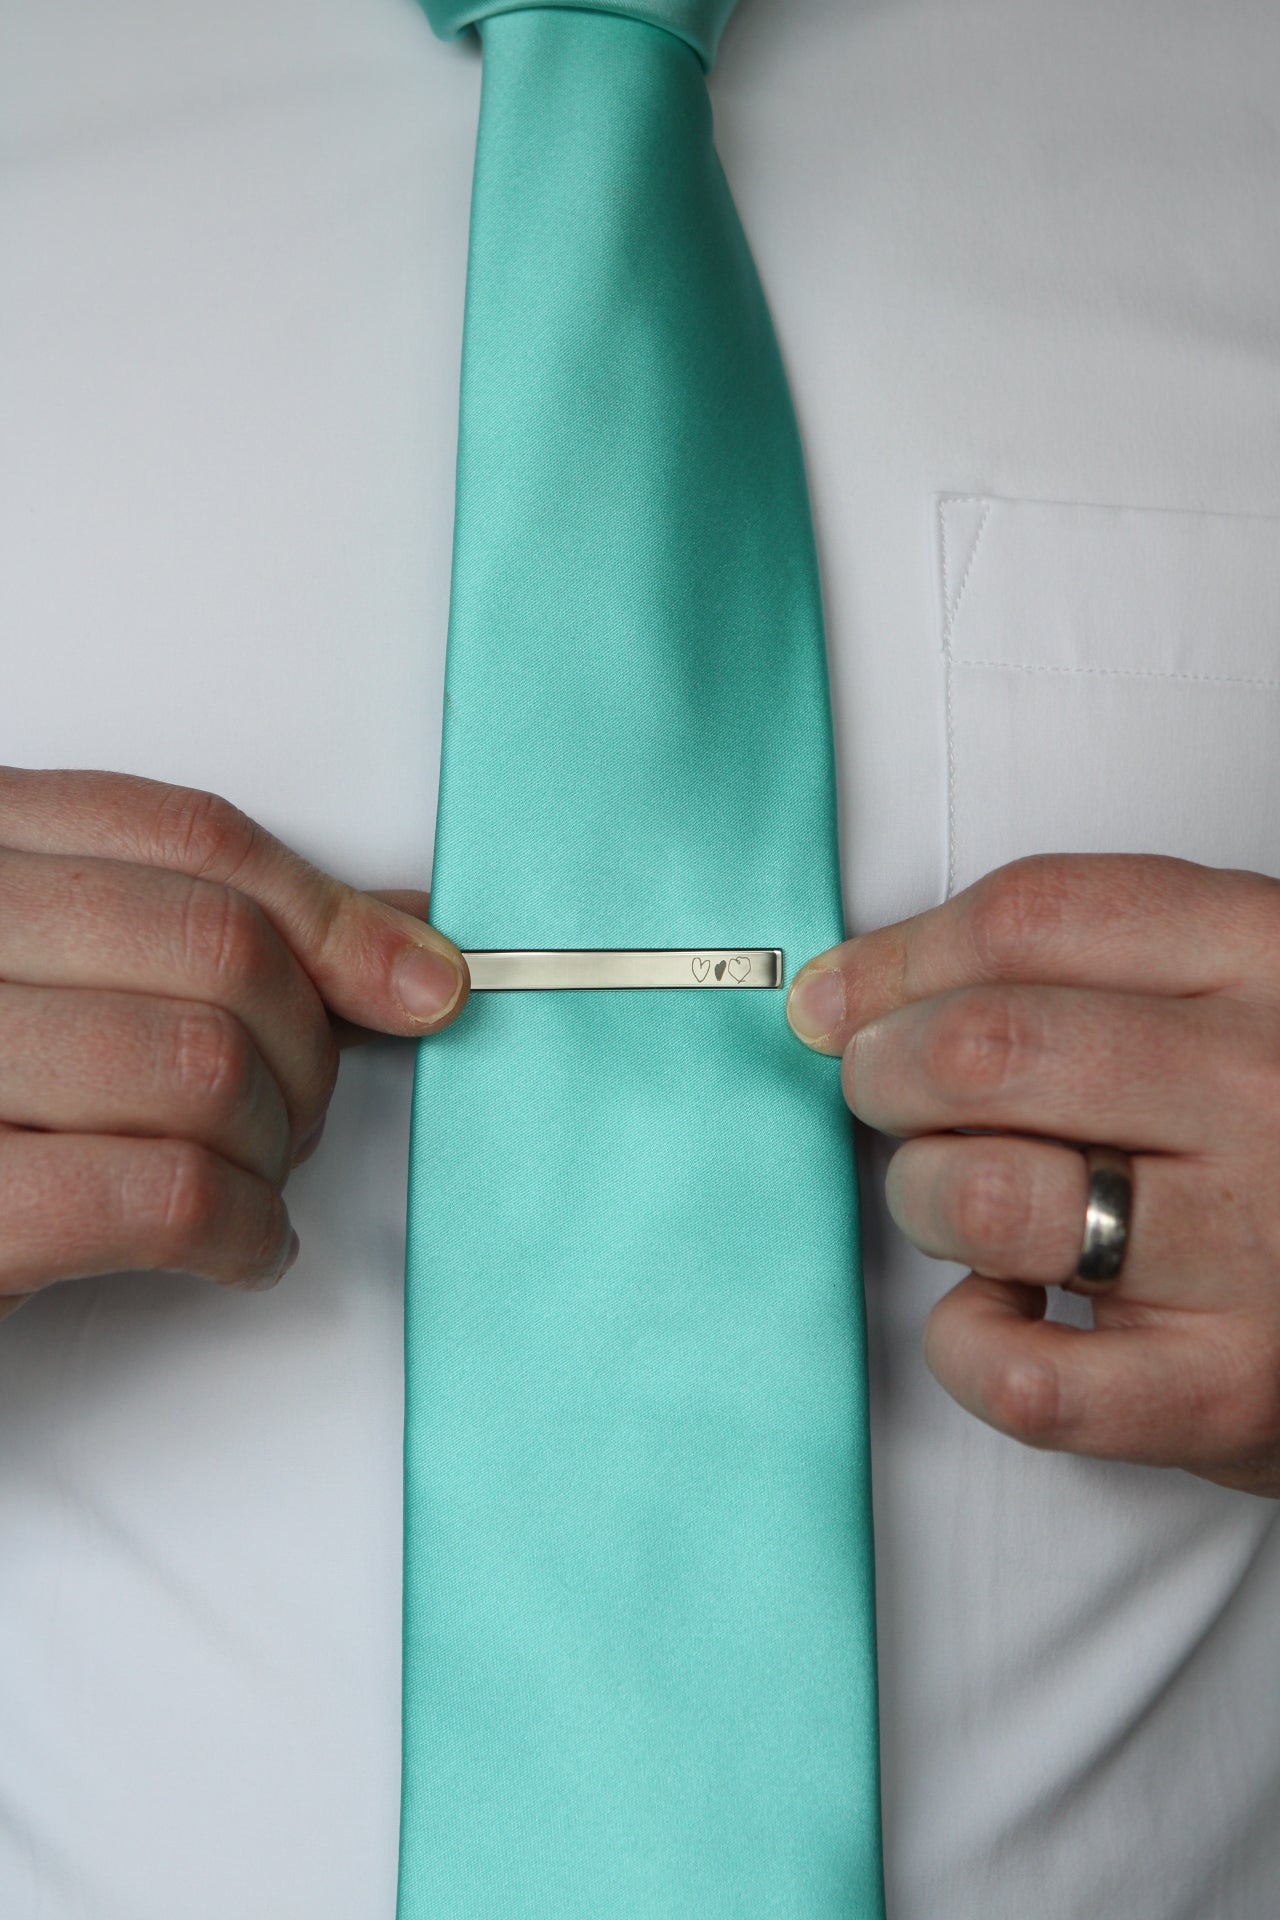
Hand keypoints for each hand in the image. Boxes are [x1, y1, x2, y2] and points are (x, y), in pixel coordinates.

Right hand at [0, 769, 468, 1316]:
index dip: (330, 913)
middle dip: (307, 1048)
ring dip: (273, 1148)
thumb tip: (399, 940)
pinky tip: (241, 1247)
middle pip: (219, 946)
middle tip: (303, 1114)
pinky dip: (245, 1231)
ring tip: (253, 1185)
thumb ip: (206, 937)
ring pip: (207, 1066)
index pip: (191, 836)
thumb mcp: (68, 984)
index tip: (417, 982)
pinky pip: (169, 1194)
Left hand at [787, 854, 1279, 1497]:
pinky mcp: (1226, 1387)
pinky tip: (1005, 1307)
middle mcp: (1261, 1089)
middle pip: (983, 1047)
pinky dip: (969, 1345)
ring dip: (924, 1198)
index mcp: (1265, 959)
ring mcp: (1250, 1245)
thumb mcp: (1221, 996)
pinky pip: (1024, 1376)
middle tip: (886, 1094)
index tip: (839, 998)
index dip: (896, 960)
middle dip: (884, 1071)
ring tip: (961, 1201)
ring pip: (980, 1197)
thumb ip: (1069, 967)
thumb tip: (846, 993)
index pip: (1030, 920)